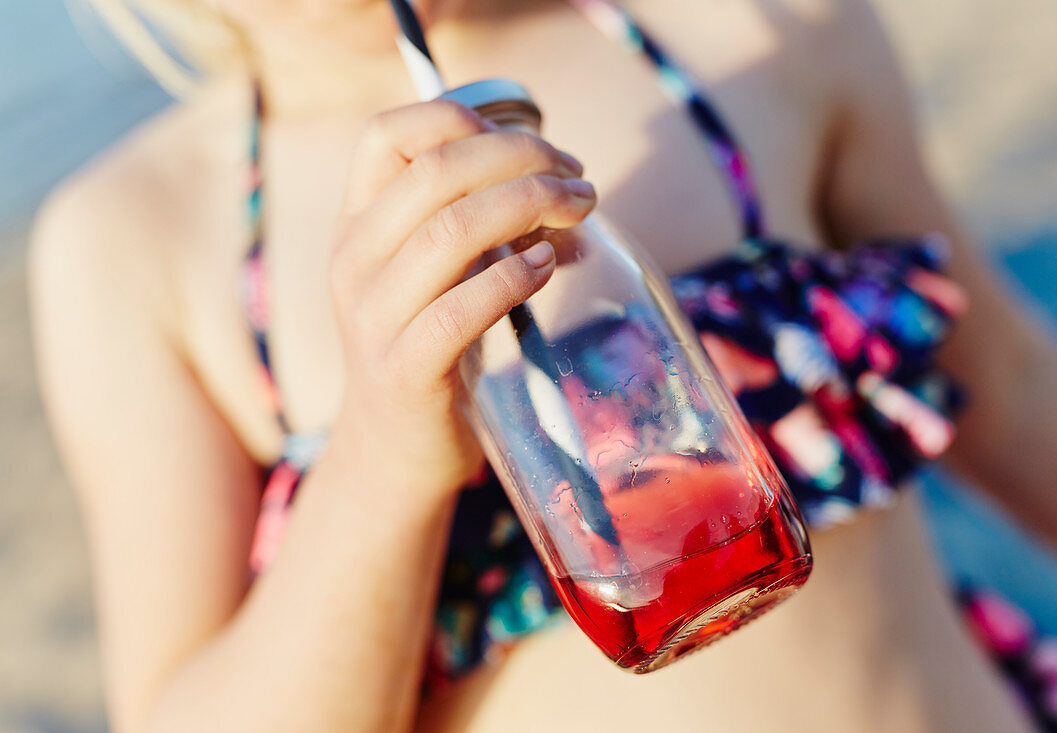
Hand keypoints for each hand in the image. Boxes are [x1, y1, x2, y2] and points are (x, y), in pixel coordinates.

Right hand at [326, 99, 595, 498]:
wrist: (395, 450)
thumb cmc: (431, 348)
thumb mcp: (439, 274)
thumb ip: (481, 226)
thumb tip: (569, 188)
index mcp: (358, 226)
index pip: (386, 135)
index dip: (462, 117)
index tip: (532, 143)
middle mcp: (353, 262)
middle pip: (435, 171)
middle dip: (521, 158)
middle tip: (578, 178)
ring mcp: (372, 318)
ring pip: (449, 232)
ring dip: (528, 207)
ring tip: (579, 210)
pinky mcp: (403, 371)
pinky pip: (459, 310)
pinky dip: (512, 279)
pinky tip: (547, 268)